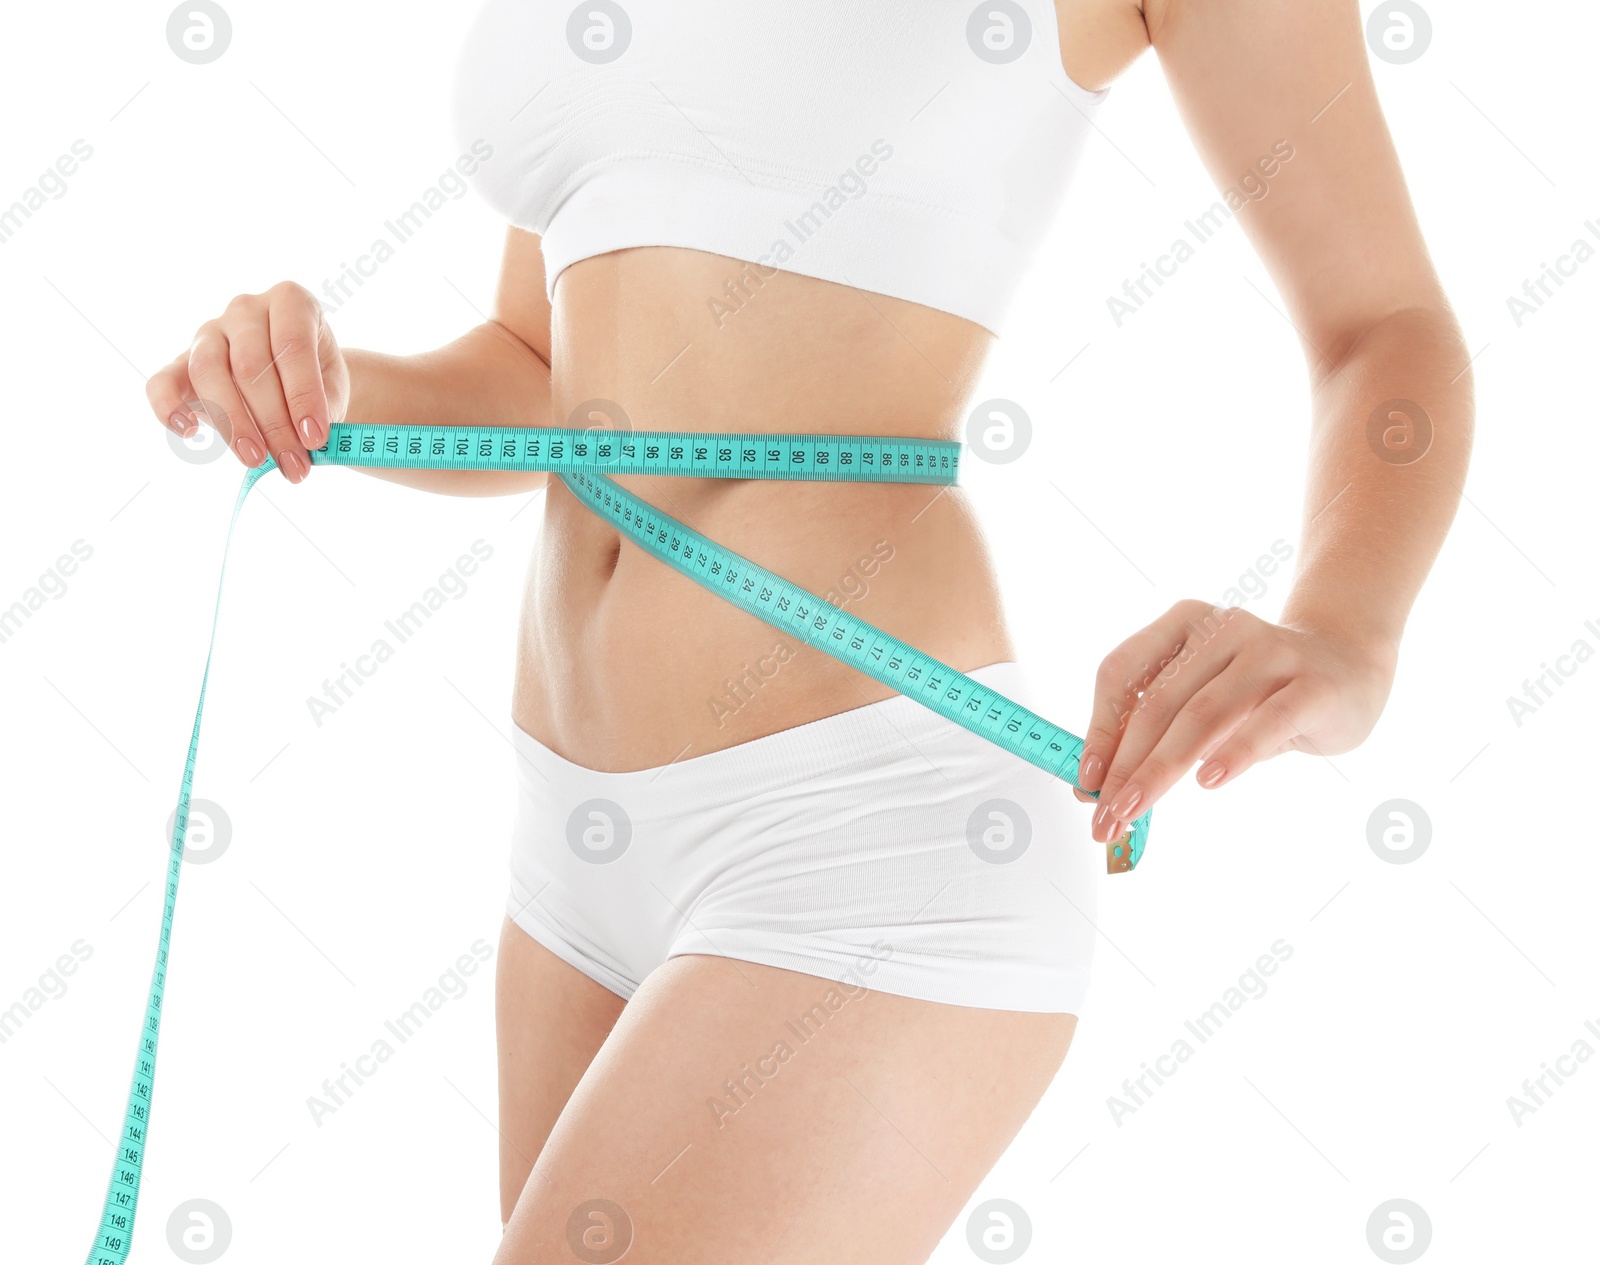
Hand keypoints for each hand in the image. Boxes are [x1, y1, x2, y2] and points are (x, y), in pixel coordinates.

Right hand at [145, 281, 348, 482]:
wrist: (292, 380)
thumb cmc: (315, 381)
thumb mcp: (331, 388)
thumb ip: (324, 410)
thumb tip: (313, 445)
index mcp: (291, 303)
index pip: (292, 346)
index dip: (303, 395)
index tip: (316, 438)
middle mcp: (246, 309)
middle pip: (250, 365)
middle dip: (274, 423)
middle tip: (293, 464)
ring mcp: (209, 331)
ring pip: (209, 372)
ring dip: (233, 424)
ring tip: (257, 460)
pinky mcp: (180, 361)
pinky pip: (162, 382)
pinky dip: (169, 408)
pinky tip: (190, 433)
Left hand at [1074, 600, 1396, 842]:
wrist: (1350, 663)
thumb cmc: (1261, 688)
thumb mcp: (1204, 696)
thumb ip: (1159, 728)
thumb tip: (1103, 786)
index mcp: (1183, 624)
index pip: (1122, 672)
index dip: (1100, 728)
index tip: (1087, 779)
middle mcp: (1222, 629)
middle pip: (1158, 702)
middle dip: (1125, 765)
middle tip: (1106, 815)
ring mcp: (1270, 652)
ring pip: (1203, 714)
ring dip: (1161, 768)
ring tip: (1135, 809)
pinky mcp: (1312, 686)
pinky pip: (1267, 721)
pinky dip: (1234, 752)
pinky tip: (1209, 781)